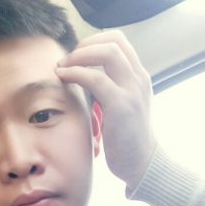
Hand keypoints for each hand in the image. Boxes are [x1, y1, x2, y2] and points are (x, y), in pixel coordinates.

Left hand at [56, 30, 156, 190]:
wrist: (142, 164)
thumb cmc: (127, 141)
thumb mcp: (123, 108)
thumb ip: (111, 91)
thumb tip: (86, 82)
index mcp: (139, 77)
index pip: (119, 41)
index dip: (94, 41)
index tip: (76, 55)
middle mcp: (139, 79)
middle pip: (113, 41)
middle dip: (84, 45)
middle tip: (66, 60)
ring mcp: (132, 90)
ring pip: (106, 52)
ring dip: (78, 56)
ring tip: (61, 67)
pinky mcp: (121, 105)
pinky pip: (96, 78)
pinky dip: (76, 73)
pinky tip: (63, 78)